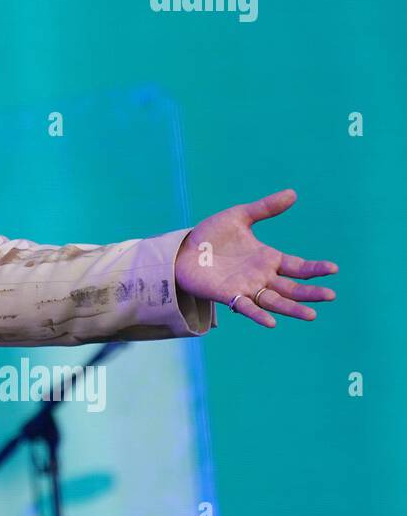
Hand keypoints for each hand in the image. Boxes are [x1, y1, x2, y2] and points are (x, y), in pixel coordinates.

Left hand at [173, 188, 337, 327]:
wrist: (182, 249)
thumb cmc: (211, 235)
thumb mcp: (239, 216)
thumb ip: (265, 208)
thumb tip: (293, 193)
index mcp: (268, 258)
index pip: (298, 267)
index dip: (315, 269)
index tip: (333, 269)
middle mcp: (262, 276)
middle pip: (292, 288)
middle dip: (311, 293)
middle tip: (330, 296)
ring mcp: (247, 288)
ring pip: (275, 302)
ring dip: (292, 309)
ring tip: (311, 315)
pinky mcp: (228, 295)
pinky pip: (246, 307)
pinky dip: (259, 315)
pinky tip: (272, 322)